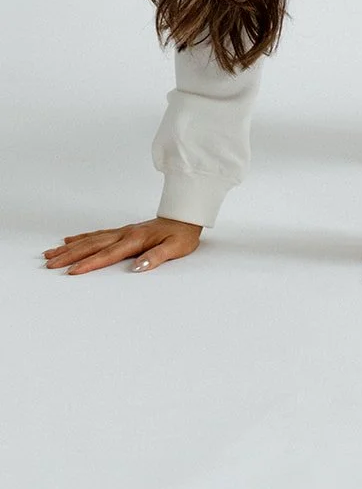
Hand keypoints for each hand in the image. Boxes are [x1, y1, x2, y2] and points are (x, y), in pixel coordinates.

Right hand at [42, 218, 203, 274]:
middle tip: (49, 264)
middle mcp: (124, 234)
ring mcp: (122, 231)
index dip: (89, 264)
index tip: (71, 272)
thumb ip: (156, 257)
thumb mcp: (175, 248)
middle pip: (92, 246)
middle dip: (69, 256)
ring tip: (50, 253)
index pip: (108, 254)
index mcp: (135, 240)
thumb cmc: (181, 235)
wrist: (185, 216)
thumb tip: (138, 267)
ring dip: (70, 247)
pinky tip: (70, 240)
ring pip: (90, 239)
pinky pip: (97, 234)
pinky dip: (81, 237)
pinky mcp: (123, 231)